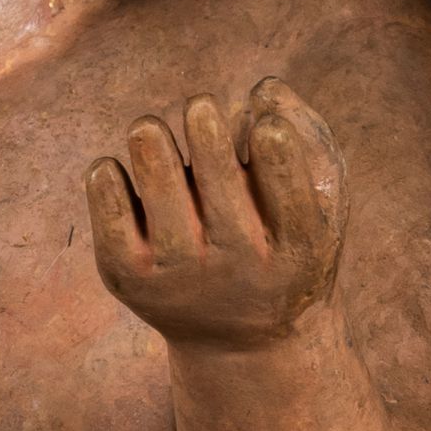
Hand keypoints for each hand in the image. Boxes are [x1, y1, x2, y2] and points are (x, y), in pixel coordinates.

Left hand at [88, 83, 346, 351]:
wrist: (244, 342)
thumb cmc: (287, 246)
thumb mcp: (323, 200)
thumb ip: (308, 135)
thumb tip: (262, 88)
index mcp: (297, 246)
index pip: (286, 184)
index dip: (274, 141)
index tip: (265, 128)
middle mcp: (239, 265)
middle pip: (215, 171)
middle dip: (204, 121)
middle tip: (201, 108)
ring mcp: (180, 273)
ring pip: (156, 171)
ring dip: (152, 135)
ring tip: (152, 133)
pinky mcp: (129, 276)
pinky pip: (107, 197)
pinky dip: (109, 172)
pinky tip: (124, 170)